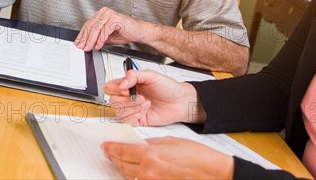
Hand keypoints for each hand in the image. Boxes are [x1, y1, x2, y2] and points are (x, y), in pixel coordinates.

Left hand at [74, 7, 143, 50]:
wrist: (138, 32)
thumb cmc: (124, 32)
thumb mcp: (106, 37)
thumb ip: (96, 38)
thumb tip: (86, 44)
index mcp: (100, 15)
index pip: (87, 25)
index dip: (81, 35)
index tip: (78, 44)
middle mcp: (104, 12)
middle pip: (90, 26)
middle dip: (85, 39)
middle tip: (82, 47)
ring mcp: (109, 14)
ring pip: (96, 28)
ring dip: (92, 40)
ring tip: (89, 47)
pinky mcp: (115, 18)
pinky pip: (105, 30)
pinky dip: (101, 39)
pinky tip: (99, 45)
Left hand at [101, 137, 233, 179]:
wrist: (211, 172)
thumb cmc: (195, 156)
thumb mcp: (170, 141)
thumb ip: (150, 143)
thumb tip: (138, 144)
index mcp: (150, 155)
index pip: (121, 151)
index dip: (110, 148)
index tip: (105, 145)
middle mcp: (148, 171)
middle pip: (122, 165)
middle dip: (113, 157)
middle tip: (108, 152)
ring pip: (128, 175)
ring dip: (121, 167)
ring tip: (117, 160)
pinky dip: (132, 175)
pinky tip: (132, 170)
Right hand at [104, 70, 202, 126]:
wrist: (180, 101)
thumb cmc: (168, 87)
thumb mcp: (151, 75)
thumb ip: (134, 76)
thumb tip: (122, 83)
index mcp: (128, 84)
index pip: (110, 87)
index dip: (114, 89)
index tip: (125, 89)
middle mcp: (128, 97)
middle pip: (112, 101)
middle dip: (126, 101)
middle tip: (140, 98)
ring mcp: (132, 109)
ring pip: (119, 112)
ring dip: (133, 108)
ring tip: (146, 104)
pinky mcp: (137, 120)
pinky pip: (127, 122)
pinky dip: (134, 117)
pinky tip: (144, 112)